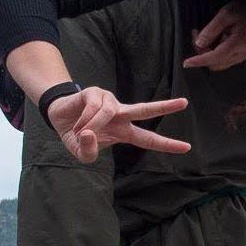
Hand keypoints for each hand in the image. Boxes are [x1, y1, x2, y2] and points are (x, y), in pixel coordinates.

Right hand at [47, 86, 190, 163]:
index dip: (166, 144)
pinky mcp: (96, 92)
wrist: (59, 117)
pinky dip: (84, 120)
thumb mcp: (82, 152)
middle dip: (165, 107)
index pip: (148, 139)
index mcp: (123, 131)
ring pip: (107, 113)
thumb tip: (90, 134)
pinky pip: (94, 107)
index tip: (187, 147)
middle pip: (145, 110)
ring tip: (81, 133)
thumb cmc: (76, 135)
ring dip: (91, 126)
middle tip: (185, 103)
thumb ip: (88, 152)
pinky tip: (78, 124)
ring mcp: (109, 101)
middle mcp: (121, 114)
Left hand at [183, 2, 245, 70]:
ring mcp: (238, 57)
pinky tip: (208, 41)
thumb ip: (211, 30)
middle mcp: (239, 54)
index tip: (186, 63)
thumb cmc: (240, 12)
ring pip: (215, 63)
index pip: (215, 57)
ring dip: (205, 53)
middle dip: (201, 53)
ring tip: (201, 36)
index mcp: (237, 44)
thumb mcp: (224, 16)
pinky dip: (210, 53)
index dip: (199, 61)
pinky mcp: (236, 57)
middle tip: (195, 35)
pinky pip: (219, 60)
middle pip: (213, 63)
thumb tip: (199, 43)